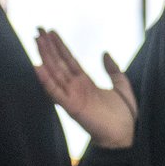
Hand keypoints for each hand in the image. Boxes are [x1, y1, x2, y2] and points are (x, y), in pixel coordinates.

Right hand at [34, 29, 135, 149]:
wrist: (128, 135)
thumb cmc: (126, 115)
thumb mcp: (121, 85)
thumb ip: (113, 69)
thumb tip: (105, 53)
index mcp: (86, 83)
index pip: (69, 60)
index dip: (60, 46)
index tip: (51, 32)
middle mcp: (76, 88)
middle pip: (59, 63)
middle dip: (48, 47)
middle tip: (38, 30)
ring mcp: (72, 97)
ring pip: (55, 73)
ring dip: (45, 57)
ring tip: (36, 41)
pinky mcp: (72, 107)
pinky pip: (56, 92)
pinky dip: (46, 80)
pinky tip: (37, 67)